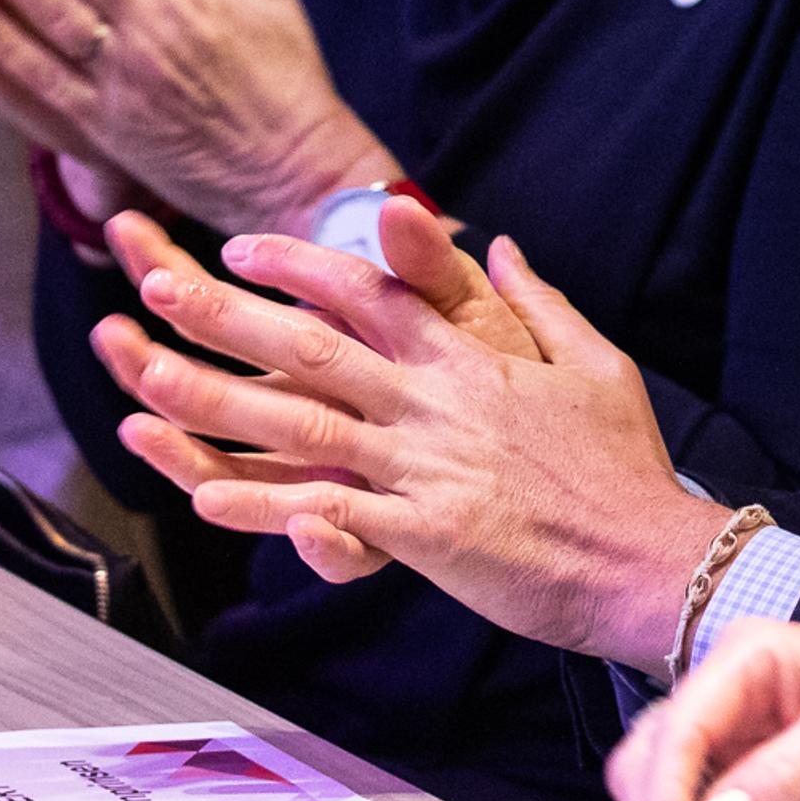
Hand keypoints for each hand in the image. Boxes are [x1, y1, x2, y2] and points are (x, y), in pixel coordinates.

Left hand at [103, 216, 726, 661]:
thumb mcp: (592, 361)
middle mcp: (435, 403)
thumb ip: (536, 300)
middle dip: (229, 316)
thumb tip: (504, 245)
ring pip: (302, 426)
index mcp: (469, 359)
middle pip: (312, 349)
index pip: (368, 294)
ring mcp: (426, 467)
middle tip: (159, 289)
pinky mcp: (427, 534)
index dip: (299, 267)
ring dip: (218, 402)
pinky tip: (208, 496)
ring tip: (147, 382)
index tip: (241, 250)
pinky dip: (268, 505)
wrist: (652, 555)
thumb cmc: (625, 465)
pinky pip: (332, 514)